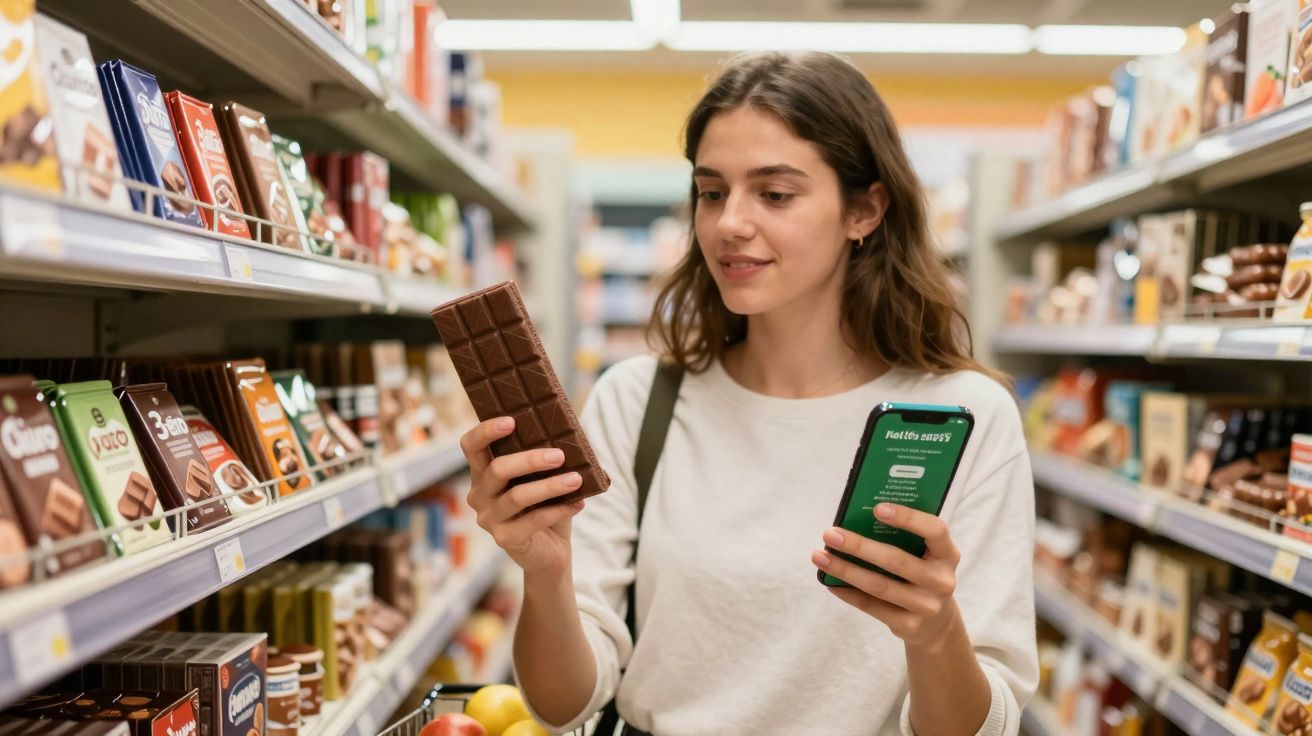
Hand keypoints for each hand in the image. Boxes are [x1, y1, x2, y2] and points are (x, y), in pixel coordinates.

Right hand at [461, 417, 585, 578]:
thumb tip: (568, 432)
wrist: (550, 552)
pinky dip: (559, 510)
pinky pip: (533, 520)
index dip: (486, 431)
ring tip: (576, 479)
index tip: (511, 421)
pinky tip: (578, 503)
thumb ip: (545, 458)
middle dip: (530, 459)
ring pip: (517, 496)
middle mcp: (479, 495)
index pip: (471, 447)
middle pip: (497, 469)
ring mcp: (489, 519)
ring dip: (550, 486)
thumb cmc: (545, 507)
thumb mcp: (543, 479)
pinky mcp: (504, 539)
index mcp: (483, 474)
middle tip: (559, 455)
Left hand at [812, 503, 960, 646]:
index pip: (935, 530)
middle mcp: (942, 580)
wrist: (936, 623)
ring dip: (845, 570)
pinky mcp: (909, 625)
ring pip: (879, 586)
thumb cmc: (921, 574)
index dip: (908, 518)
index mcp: (947, 554)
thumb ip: (904, 539)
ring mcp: (926, 606)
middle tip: (830, 534)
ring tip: (820, 556)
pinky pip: (871, 607)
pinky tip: (830, 581)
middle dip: (859, 546)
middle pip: (896, 561)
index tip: (877, 508)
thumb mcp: (925, 556)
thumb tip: (856, 521)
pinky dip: (848, 592)